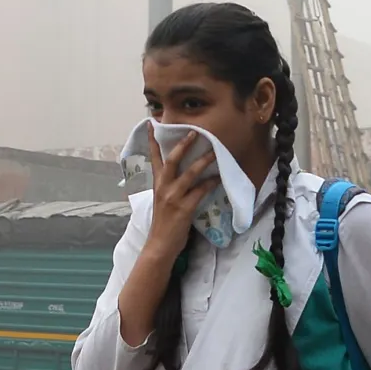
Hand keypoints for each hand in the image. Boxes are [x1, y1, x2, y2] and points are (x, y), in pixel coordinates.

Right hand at [142, 128, 218, 260]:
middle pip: (172, 160)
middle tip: (194, 132)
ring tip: (214, 152)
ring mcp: (173, 197)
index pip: (154, 158)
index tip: (151, 124)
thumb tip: (186, 173)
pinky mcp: (184, 208)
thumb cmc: (164, 223)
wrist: (160, 245)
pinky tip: (219, 178)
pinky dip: (210, 183)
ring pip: (189, 173)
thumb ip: (171, 186)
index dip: (152, 141)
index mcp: (157, 184)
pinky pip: (200, 191)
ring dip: (203, 161)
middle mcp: (163, 188)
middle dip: (183, 145)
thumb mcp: (163, 200)